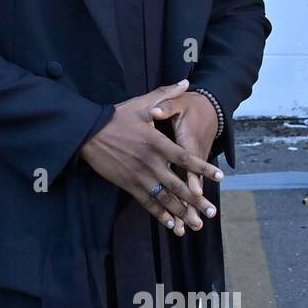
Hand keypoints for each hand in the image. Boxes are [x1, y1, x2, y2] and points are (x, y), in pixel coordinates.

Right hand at [78, 79, 223, 236]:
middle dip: (196, 201)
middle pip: (178, 186)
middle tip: (211, 212)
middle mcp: (151, 163)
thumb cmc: (116, 117)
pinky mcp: (128, 184)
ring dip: (181, 213)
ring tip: (195, 225)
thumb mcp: (141, 103)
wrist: (88, 132)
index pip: (185, 159)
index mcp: (157, 143)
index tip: (219, 177)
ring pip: (164, 198)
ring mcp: (139, 176)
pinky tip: (171, 225)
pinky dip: (160, 215)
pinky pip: (147, 203)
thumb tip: (185, 82)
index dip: (203, 168)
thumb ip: (165, 95)